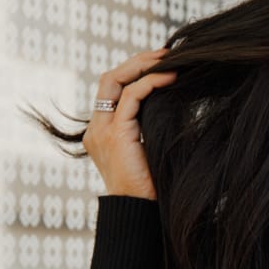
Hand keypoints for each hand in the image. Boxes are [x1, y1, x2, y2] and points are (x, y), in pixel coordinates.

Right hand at [83, 47, 177, 199]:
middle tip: (165, 53)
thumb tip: (172, 106)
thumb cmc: (150, 190)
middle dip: (137, 62)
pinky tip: (171, 78)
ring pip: (116, 81)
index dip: (133, 72)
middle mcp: (96, 129)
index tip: (160, 64)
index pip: (111, 89)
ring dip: (145, 66)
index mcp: (101, 133)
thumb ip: (148, 130)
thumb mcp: (148, 152)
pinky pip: (131, 97)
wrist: (141, 214)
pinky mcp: (116, 135)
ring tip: (170, 60)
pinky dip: (151, 83)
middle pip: (109, 79)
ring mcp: (102, 131)